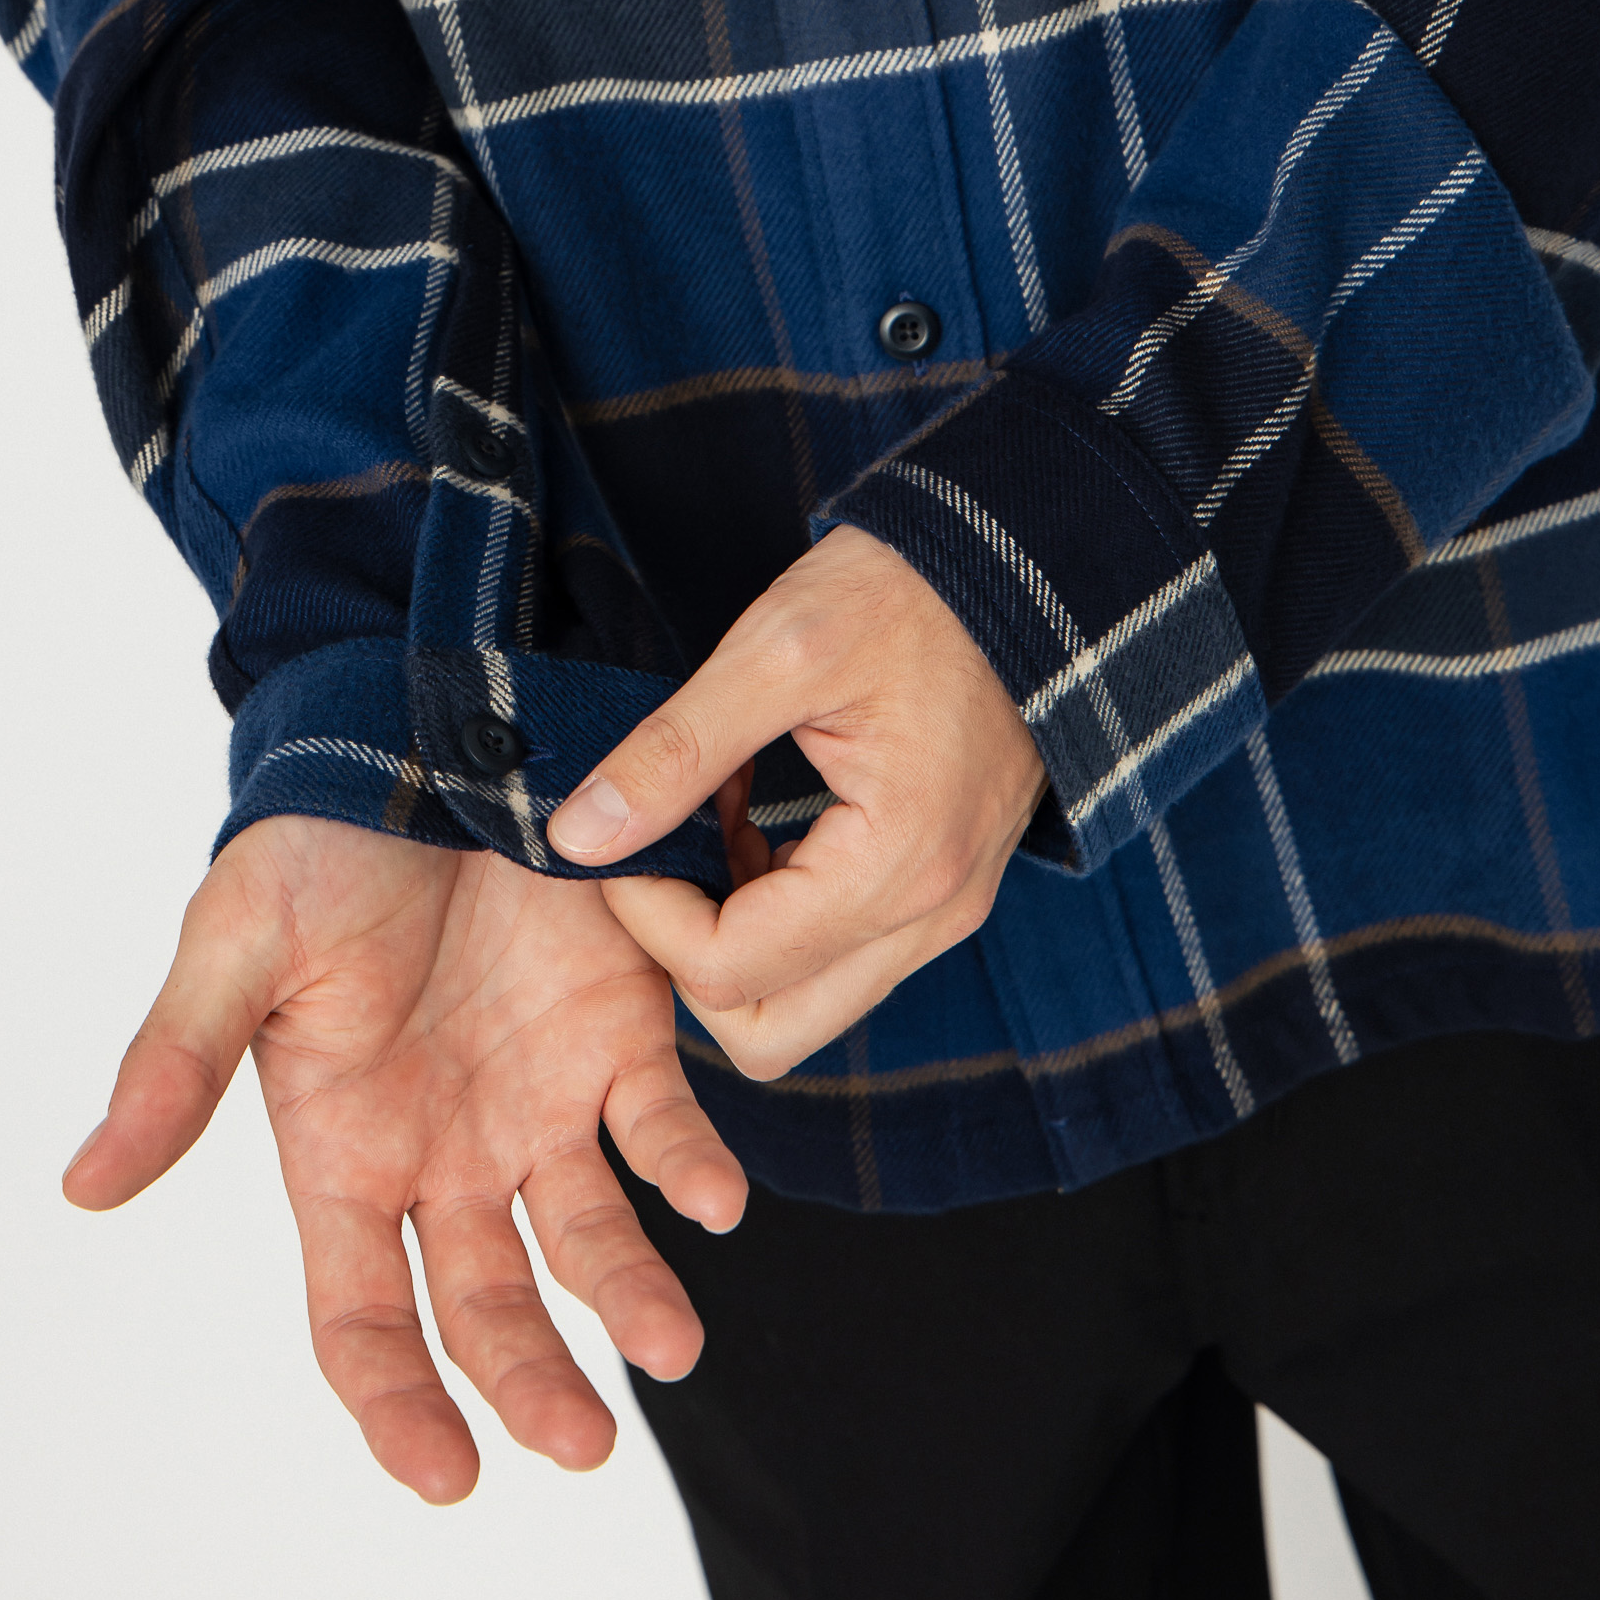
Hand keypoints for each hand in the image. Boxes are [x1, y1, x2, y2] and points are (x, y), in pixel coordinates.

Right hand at [62, 815, 745, 1503]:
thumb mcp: (238, 943)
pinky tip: (716, 1196)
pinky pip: (664, 1123)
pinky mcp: (621, 1032)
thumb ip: (179, 1064)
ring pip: (590, 1237)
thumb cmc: (315, 842)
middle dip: (529, 1381)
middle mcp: (448, 1150)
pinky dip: (693, 1165)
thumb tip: (85, 1185)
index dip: (398, 1405)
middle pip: (488, 1305)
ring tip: (670, 1343)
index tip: (447, 1475)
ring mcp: (540, 1098)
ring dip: (631, 1296)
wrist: (422, 731)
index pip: (363, 1317)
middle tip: (582, 1438)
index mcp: (345, 1151)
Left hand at [547, 526, 1047, 1079]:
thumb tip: (577, 836)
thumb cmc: (905, 595)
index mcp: (898, 863)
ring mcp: (944, 913)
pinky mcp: (940, 892)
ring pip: (804, 1004)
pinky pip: (839, 959)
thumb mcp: (775, 653)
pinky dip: (776, 914)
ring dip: (733, 936)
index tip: (626, 832)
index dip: (649, 915)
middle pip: (769, 1030)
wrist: (1022, 569)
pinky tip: (755, 819)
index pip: (730, 969)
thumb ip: (672, 753)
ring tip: (716, 817)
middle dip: (688, 955)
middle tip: (665, 849)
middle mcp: (932, 914)